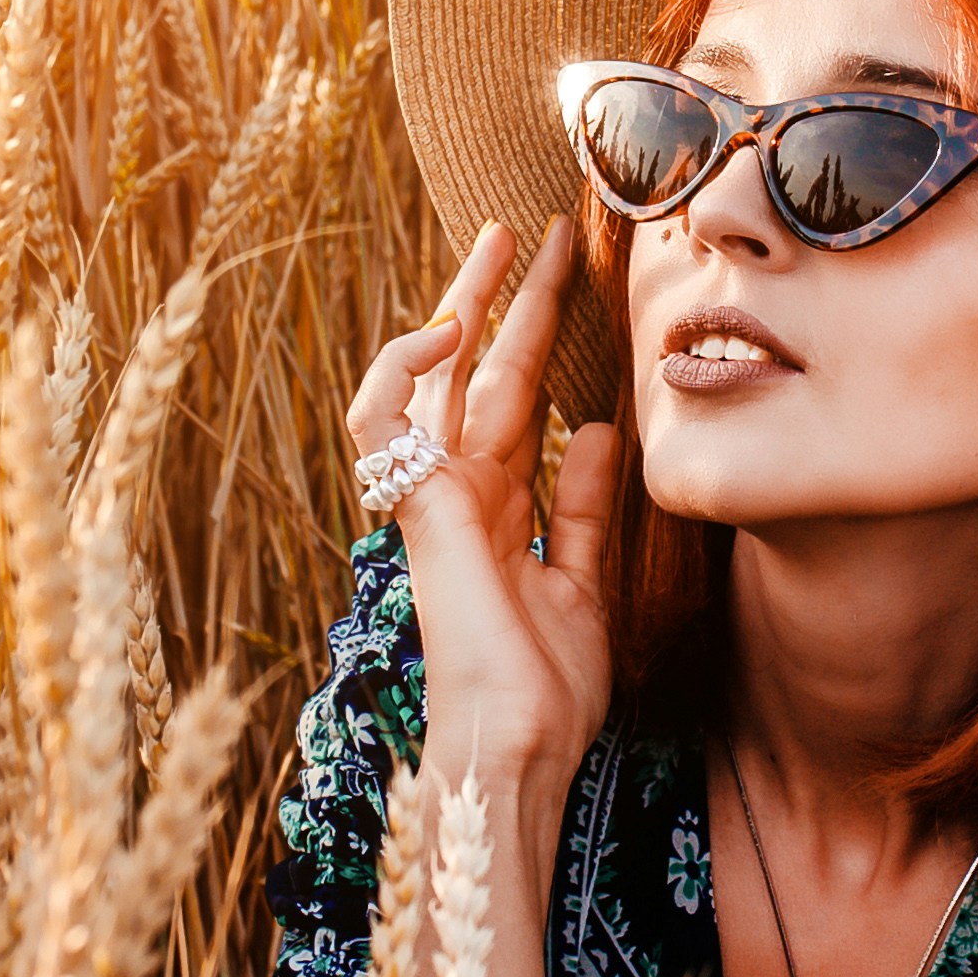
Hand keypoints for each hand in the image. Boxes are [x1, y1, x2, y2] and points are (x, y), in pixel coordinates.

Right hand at [344, 220, 620, 872]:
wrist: (518, 747)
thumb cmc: (546, 690)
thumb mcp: (584, 582)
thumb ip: (582, 508)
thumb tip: (598, 430)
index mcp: (500, 507)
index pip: (519, 397)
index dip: (542, 335)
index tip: (575, 277)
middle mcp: (463, 491)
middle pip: (481, 371)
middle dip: (508, 298)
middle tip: (539, 229)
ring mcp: (434, 496)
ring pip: (435, 378)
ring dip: (463, 307)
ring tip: (498, 246)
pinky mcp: (416, 508)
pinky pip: (380, 421)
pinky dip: (399, 371)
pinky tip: (444, 332)